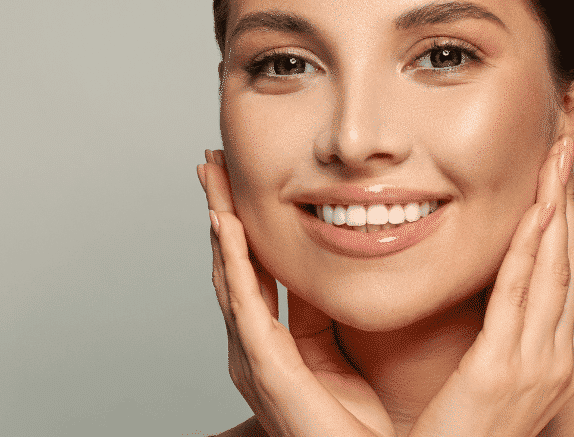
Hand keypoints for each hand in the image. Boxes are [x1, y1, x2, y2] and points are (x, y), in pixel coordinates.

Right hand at [199, 150, 394, 436]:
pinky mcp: (265, 366)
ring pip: (230, 274)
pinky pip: (244, 302)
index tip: (235, 183)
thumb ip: (329, 320)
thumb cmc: (362, 432)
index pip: (252, 272)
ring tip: (212, 179)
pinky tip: (228, 225)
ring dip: (220, 221)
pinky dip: (233, 259)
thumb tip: (343, 267)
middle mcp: (253, 349)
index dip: (241, 226)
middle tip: (211, 164)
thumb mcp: (343, 358)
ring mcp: (254, 357)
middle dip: (219, 211)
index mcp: (274, 346)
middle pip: (230, 265)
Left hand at [409, 137, 573, 436]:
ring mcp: (538, 364)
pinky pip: (521, 295)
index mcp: (551, 359)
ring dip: (554, 210)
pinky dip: (531, 248)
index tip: (554, 178)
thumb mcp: (482, 378)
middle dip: (565, 202)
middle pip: (567, 261)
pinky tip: (534, 213)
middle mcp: (556, 357)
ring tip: (555, 163)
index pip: (561, 274)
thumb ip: (485, 335)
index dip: (561, 222)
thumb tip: (467, 289)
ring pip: (553, 268)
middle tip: (562, 151)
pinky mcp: (506, 369)